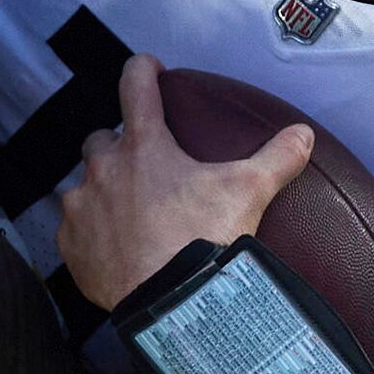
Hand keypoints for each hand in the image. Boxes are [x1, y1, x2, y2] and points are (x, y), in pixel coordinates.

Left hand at [56, 56, 314, 311]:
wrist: (169, 304)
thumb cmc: (204, 239)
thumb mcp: (249, 193)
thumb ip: (277, 158)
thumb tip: (303, 134)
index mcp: (143, 146)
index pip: (136, 85)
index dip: (143, 70)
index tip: (150, 70)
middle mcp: (104, 169)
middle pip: (101, 139)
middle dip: (118, 146)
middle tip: (145, 165)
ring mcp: (82, 207)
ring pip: (84, 186)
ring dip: (103, 192)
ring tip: (130, 214)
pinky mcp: (70, 245)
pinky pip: (74, 230)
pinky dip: (91, 233)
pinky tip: (114, 247)